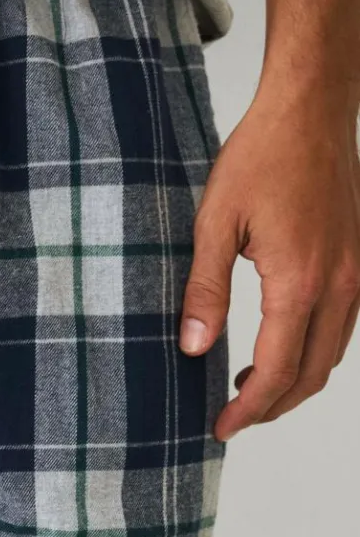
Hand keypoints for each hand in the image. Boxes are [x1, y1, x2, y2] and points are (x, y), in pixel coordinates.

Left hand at [179, 76, 359, 441]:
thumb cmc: (261, 157)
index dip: (249, 408)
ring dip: (295, 381)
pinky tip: (280, 345)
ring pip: (331, 354)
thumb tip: (193, 347)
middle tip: (232, 417)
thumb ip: (205, 290)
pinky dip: (313, 351)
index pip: (277, 371)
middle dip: (273, 406)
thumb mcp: (215, 223)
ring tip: (249, 387)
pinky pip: (341, 326)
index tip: (221, 426)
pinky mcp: (358, 261)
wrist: (311, 110)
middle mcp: (340, 286)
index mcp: (300, 284)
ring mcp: (356, 275)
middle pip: (311, 374)